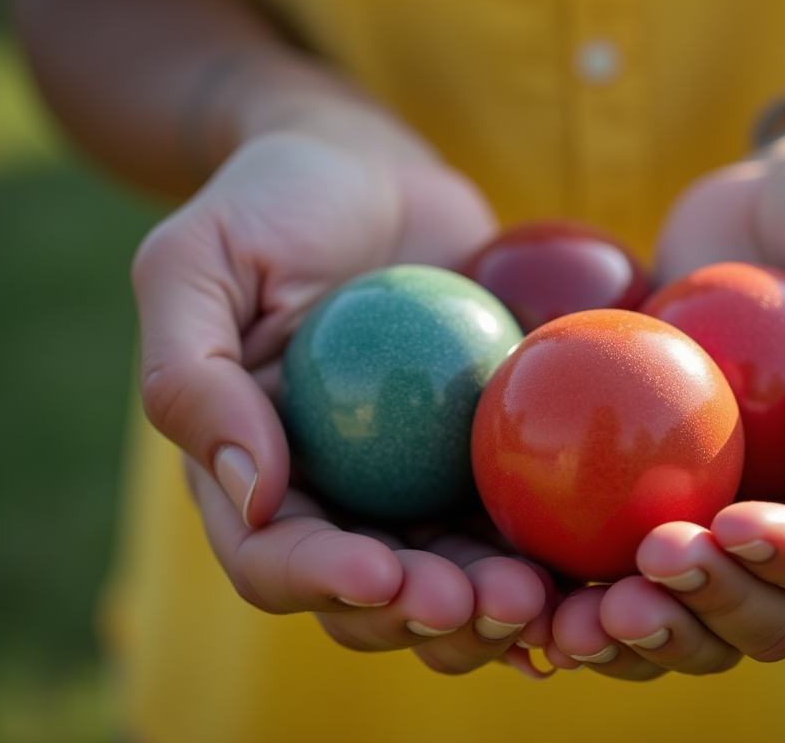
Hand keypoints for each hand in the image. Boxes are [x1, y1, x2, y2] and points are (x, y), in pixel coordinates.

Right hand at [132, 130, 552, 672]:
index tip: (384, 574)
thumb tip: (251, 497)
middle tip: (490, 600)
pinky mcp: (485, 455)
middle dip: (426, 617)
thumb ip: (194, 378)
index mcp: (253, 470)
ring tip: (543, 595)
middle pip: (373, 597)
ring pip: (453, 580)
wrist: (370, 167)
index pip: (273, 559)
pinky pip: (518, 518)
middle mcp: (334, 496)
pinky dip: (551, 554)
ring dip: (495, 609)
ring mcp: (414, 483)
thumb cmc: (272, 201)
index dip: (324, 581)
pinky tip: (590, 560)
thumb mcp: (196, 261)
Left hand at [549, 356, 784, 677]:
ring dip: (641, 632)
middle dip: (712, 612)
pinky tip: (528, 579)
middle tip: (642, 572)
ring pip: (697, 617)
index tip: (729, 523)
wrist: (774, 198)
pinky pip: (624, 561)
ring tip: (574, 615)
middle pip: (778, 619)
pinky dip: (579, 588)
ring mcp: (741, 515)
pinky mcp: (665, 493)